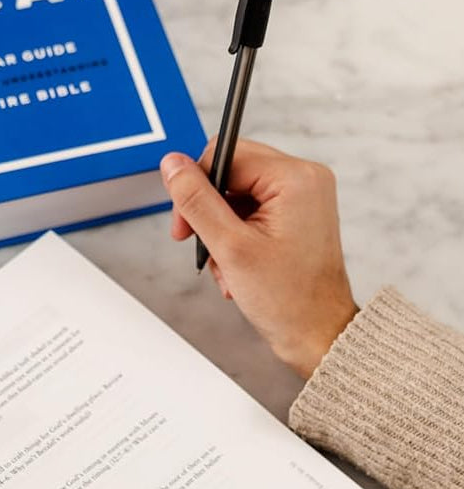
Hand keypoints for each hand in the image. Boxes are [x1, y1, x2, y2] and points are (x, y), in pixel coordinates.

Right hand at [159, 139, 357, 378]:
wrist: (318, 334)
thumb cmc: (287, 299)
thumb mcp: (230, 247)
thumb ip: (197, 200)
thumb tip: (172, 164)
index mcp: (295, 178)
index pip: (225, 155)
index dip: (196, 187)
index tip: (184, 226)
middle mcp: (304, 178)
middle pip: (231, 171)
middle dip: (207, 210)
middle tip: (199, 245)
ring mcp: (302, 196)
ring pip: (236, 194)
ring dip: (219, 229)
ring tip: (226, 266)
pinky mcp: (296, 214)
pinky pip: (251, 210)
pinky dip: (235, 236)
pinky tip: (236, 265)